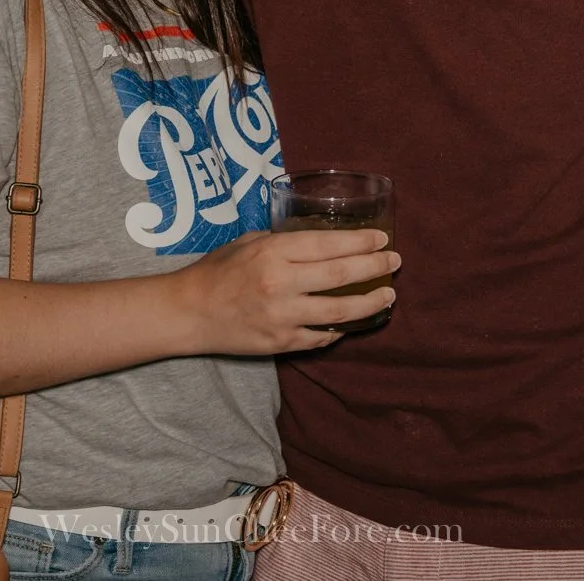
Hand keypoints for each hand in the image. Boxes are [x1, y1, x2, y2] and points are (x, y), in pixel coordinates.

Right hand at [172, 228, 399, 354]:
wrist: (189, 312)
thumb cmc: (218, 271)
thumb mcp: (250, 242)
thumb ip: (285, 241)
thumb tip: (323, 241)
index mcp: (274, 253)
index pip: (329, 245)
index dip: (361, 242)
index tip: (382, 239)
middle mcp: (281, 283)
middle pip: (342, 275)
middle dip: (374, 267)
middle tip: (393, 263)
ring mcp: (283, 316)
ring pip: (340, 312)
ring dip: (369, 303)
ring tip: (387, 295)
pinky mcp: (281, 342)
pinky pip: (321, 337)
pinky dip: (339, 330)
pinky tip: (352, 323)